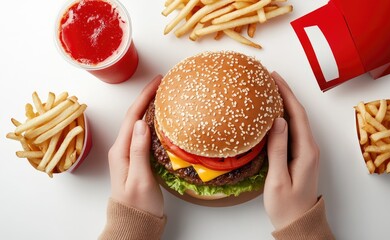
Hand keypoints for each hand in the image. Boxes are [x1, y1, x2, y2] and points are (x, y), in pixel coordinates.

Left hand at [108, 75, 163, 217]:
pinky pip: (143, 134)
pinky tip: (161, 120)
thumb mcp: (139, 179)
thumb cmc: (137, 205)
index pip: (132, 116)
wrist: (134, 224)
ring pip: (138, 124)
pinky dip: (152, 122)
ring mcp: (128, 154)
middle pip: (133, 116)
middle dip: (146, 97)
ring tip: (162, 96)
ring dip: (149, 108)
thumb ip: (138, 151)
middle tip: (162, 84)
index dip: (144, 97)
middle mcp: (122, 149)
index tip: (157, 82)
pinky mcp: (136, 159)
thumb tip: (140, 123)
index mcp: (120, 151)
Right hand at [264, 72, 318, 229]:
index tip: (274, 78)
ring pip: (296, 120)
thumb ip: (278, 149)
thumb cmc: (286, 206)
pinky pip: (293, 129)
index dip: (286, 93)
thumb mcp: (278, 179)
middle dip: (285, 93)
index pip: (297, 114)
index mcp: (306, 151)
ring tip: (270, 90)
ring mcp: (306, 151)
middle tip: (269, 78)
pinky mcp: (300, 155)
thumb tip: (278, 121)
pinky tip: (273, 113)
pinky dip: (284, 117)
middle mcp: (310, 147)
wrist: (299, 223)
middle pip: (298, 113)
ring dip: (285, 103)